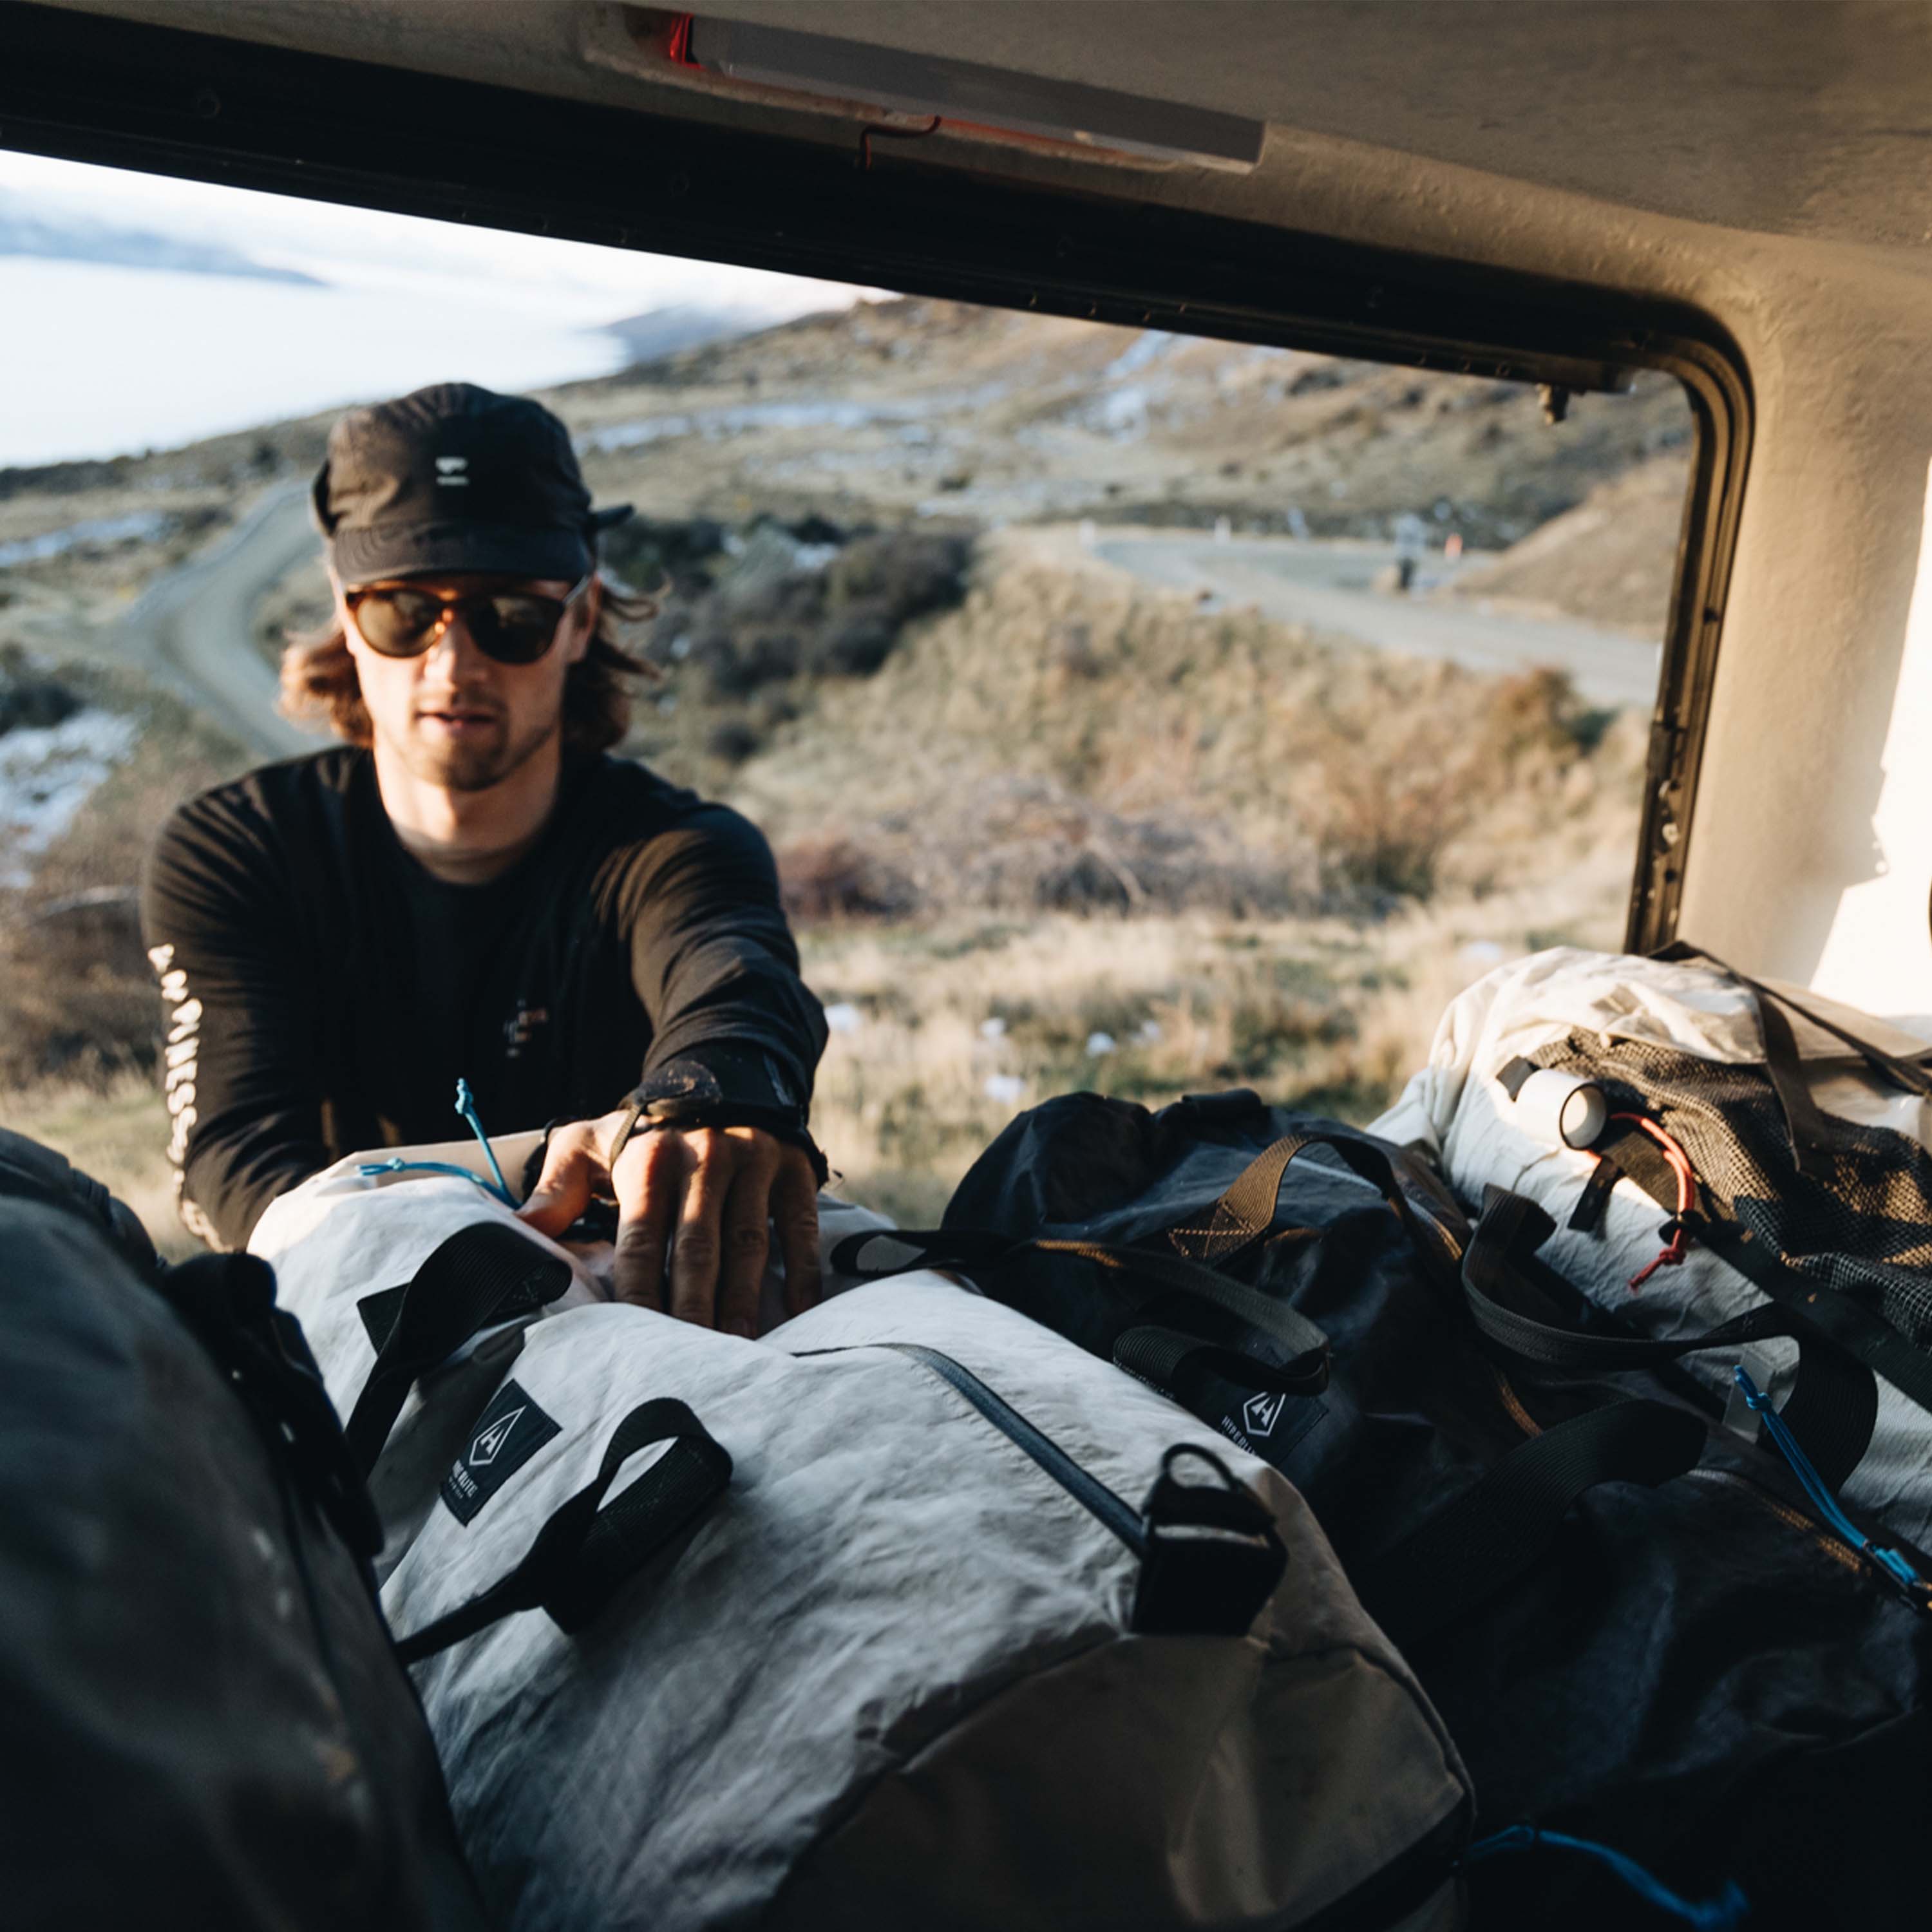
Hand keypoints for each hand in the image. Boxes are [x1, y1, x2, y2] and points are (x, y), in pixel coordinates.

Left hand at [518, 1115, 820, 1333]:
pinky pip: (800, 1225)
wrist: (717, 1076)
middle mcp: (705, 1157)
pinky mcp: (794, 1167)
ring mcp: (754, 1161)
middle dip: (695, 1309)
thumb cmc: (642, 1132)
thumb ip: (555, 1189)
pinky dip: (802, 1270)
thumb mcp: (588, 1144)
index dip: (640, 1293)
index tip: (637, 1341)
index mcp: (649, 1159)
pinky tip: (798, 1311)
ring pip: (749, 1243)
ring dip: (744, 1299)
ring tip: (738, 1348)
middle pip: (698, 1248)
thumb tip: (517, 1229)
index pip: (641, 1241)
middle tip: (695, 1360)